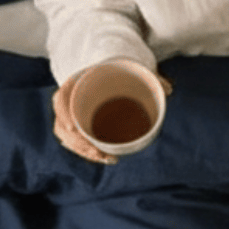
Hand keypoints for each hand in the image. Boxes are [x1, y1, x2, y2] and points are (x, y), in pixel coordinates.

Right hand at [52, 69, 171, 164]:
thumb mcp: (131, 70)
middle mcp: (70, 99)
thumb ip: (148, 77)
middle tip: (97, 153)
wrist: (107, 72)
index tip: (73, 129)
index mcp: (77, 82)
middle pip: (63, 124)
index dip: (63, 113)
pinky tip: (103, 157)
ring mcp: (71, 114)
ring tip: (105, 158)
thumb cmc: (117, 71)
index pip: (61, 98)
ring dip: (83, 150)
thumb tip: (168, 89)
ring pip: (68, 137)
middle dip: (78, 143)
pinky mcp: (77, 125)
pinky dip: (86, 151)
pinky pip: (74, 141)